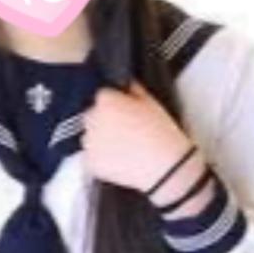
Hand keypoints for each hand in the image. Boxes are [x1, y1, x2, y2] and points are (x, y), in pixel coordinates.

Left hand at [81, 80, 197, 193]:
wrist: (164, 167)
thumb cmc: (161, 134)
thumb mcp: (151, 102)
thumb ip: (133, 89)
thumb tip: (126, 85)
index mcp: (106, 101)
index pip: (103, 96)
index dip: (115, 104)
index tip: (124, 111)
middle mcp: (92, 119)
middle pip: (94, 115)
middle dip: (106, 121)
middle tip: (125, 131)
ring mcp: (89, 141)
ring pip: (91, 136)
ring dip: (102, 139)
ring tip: (124, 147)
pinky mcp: (90, 161)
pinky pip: (92, 156)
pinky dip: (101, 158)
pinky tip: (119, 159)